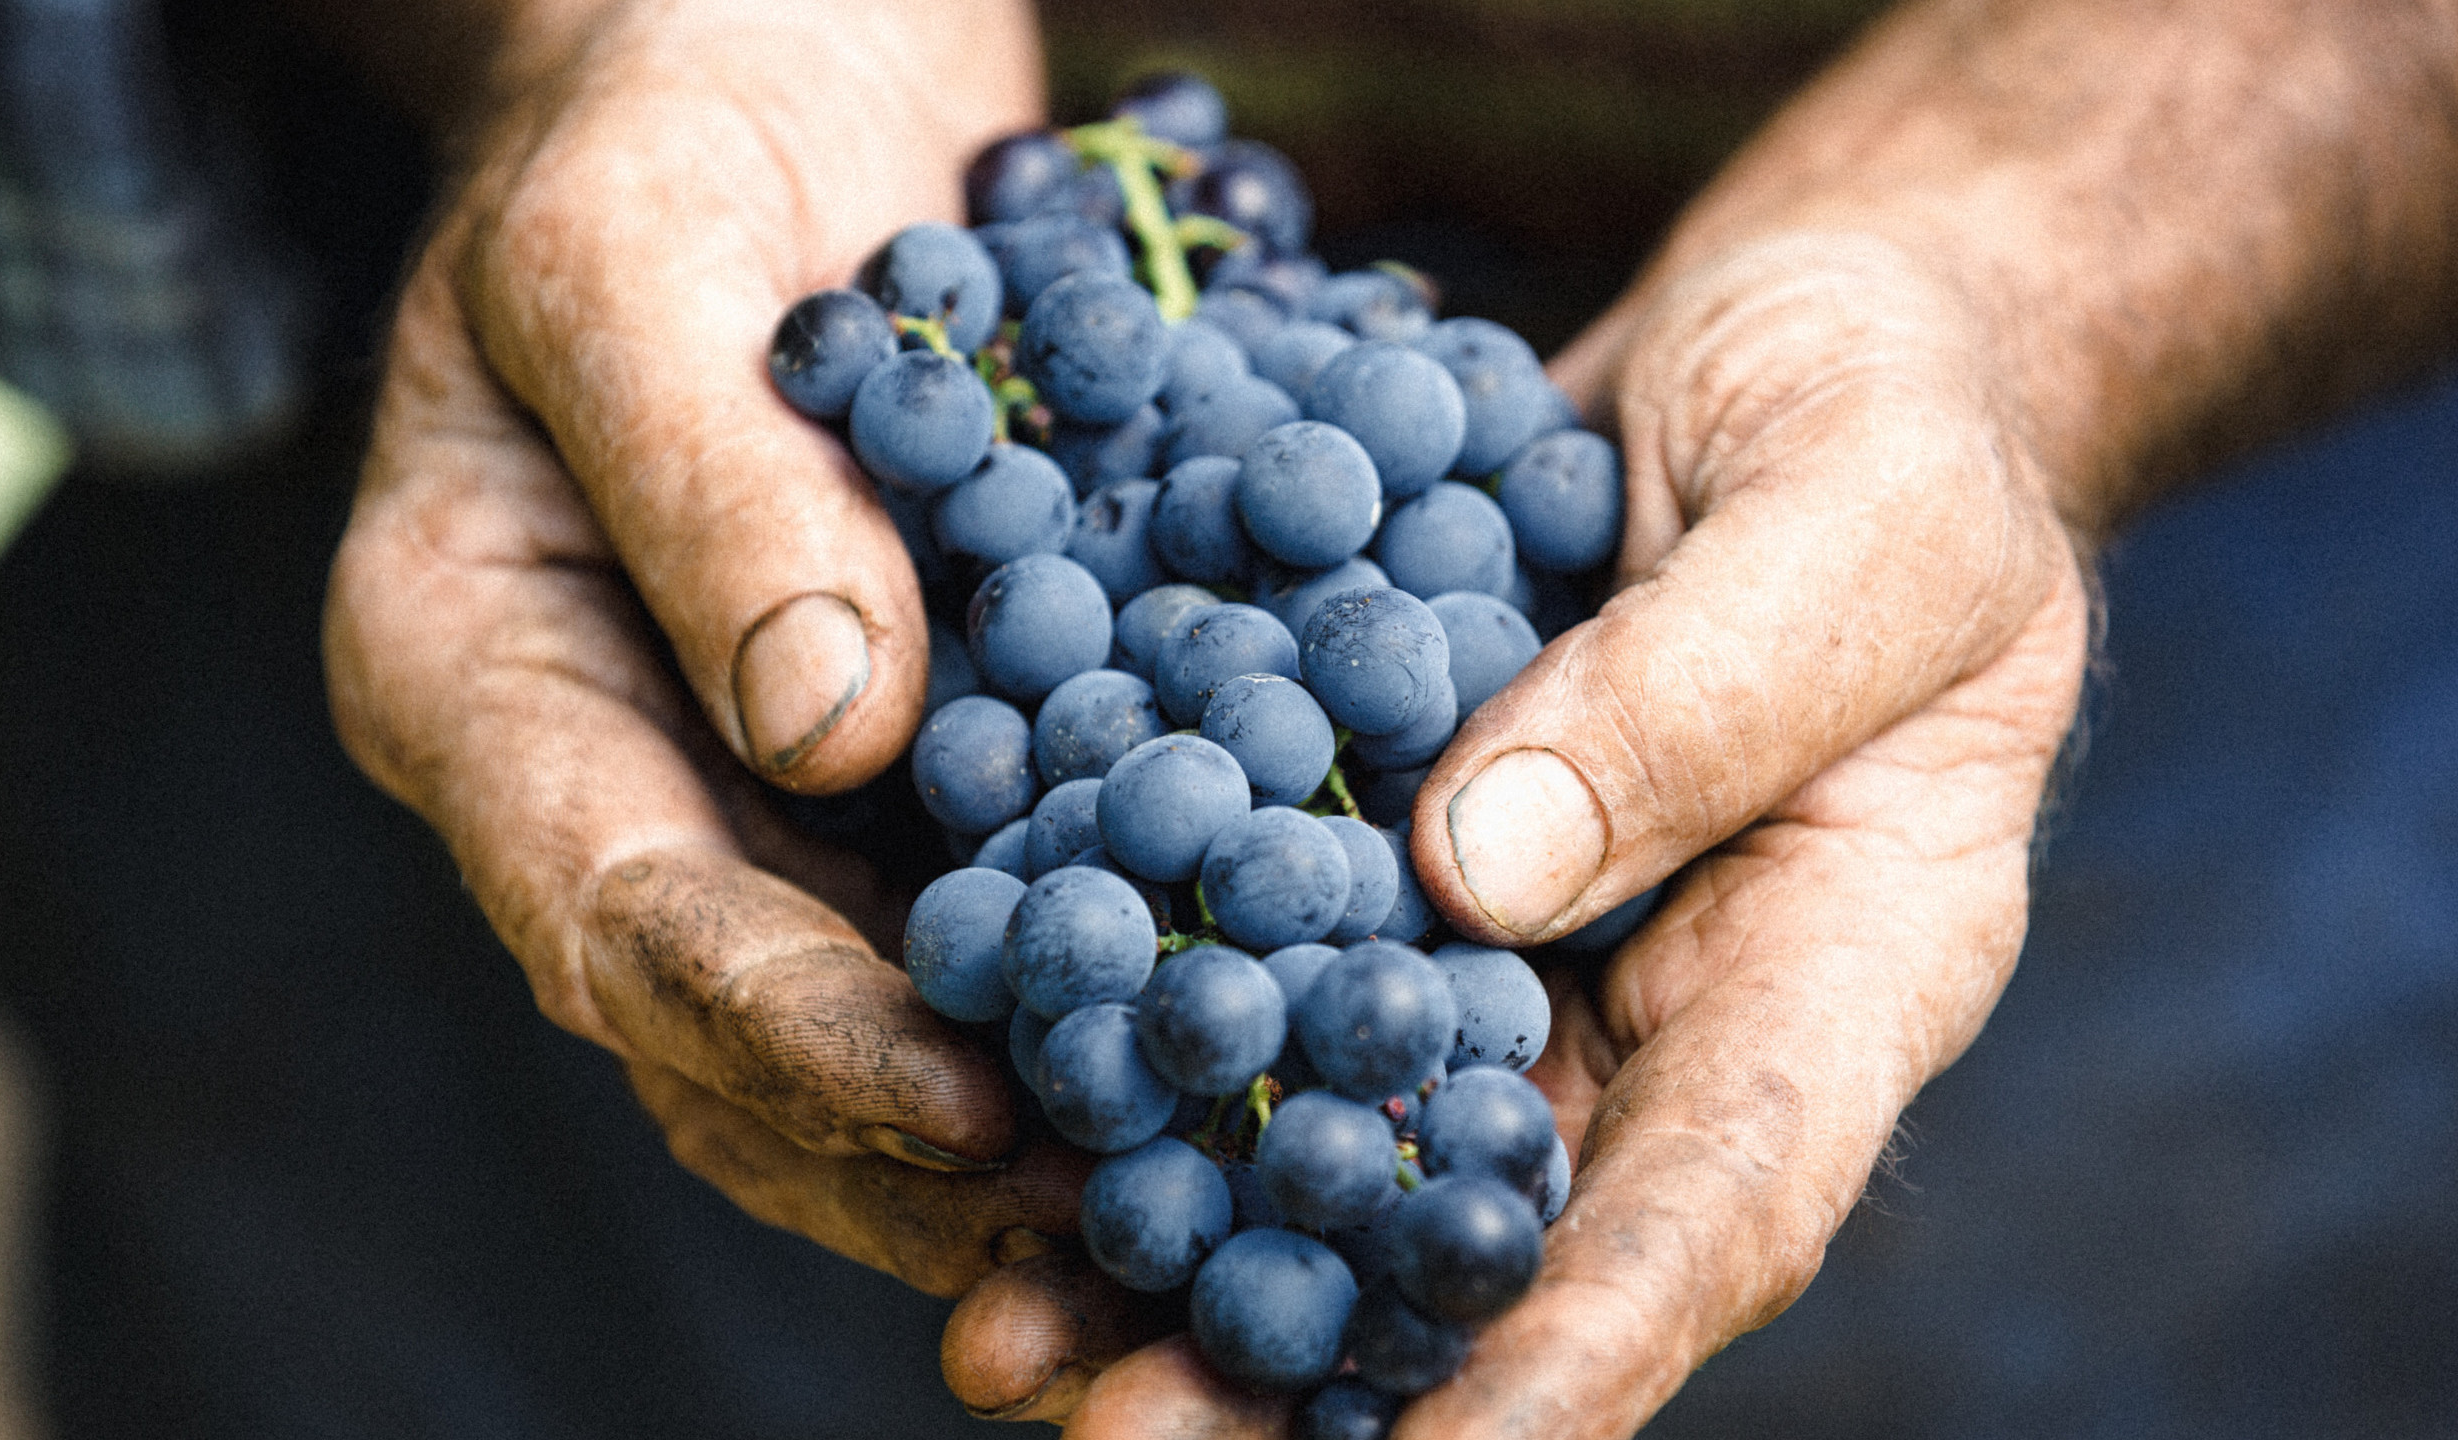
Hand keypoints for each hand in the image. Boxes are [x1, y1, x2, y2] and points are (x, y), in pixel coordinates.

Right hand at [320, 0, 1082, 1297]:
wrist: (766, 61)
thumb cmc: (665, 115)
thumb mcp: (647, 243)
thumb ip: (708, 471)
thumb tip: (827, 721)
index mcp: (475, 671)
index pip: (613, 910)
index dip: (781, 1031)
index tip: (952, 1104)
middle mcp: (609, 766)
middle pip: (732, 1031)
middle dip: (912, 1140)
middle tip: (1099, 1219)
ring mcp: (752, 775)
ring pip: (862, 1011)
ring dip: (1010, 1122)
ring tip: (1182, 1192)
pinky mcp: (894, 751)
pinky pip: (978, 904)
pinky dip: (1088, 986)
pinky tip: (1232, 1032)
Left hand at [940, 230, 2087, 1435]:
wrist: (1791, 349)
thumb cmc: (1889, 414)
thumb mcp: (1855, 508)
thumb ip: (1707, 684)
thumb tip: (1476, 874)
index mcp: (1841, 971)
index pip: (1728, 1198)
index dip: (1585, 1341)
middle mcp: (1660, 1006)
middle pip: (1493, 1229)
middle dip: (1317, 1357)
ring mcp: (1513, 943)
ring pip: (1347, 1138)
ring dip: (1180, 1248)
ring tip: (1005, 1345)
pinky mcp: (1385, 854)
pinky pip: (1262, 970)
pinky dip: (1140, 1045)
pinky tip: (991, 1094)